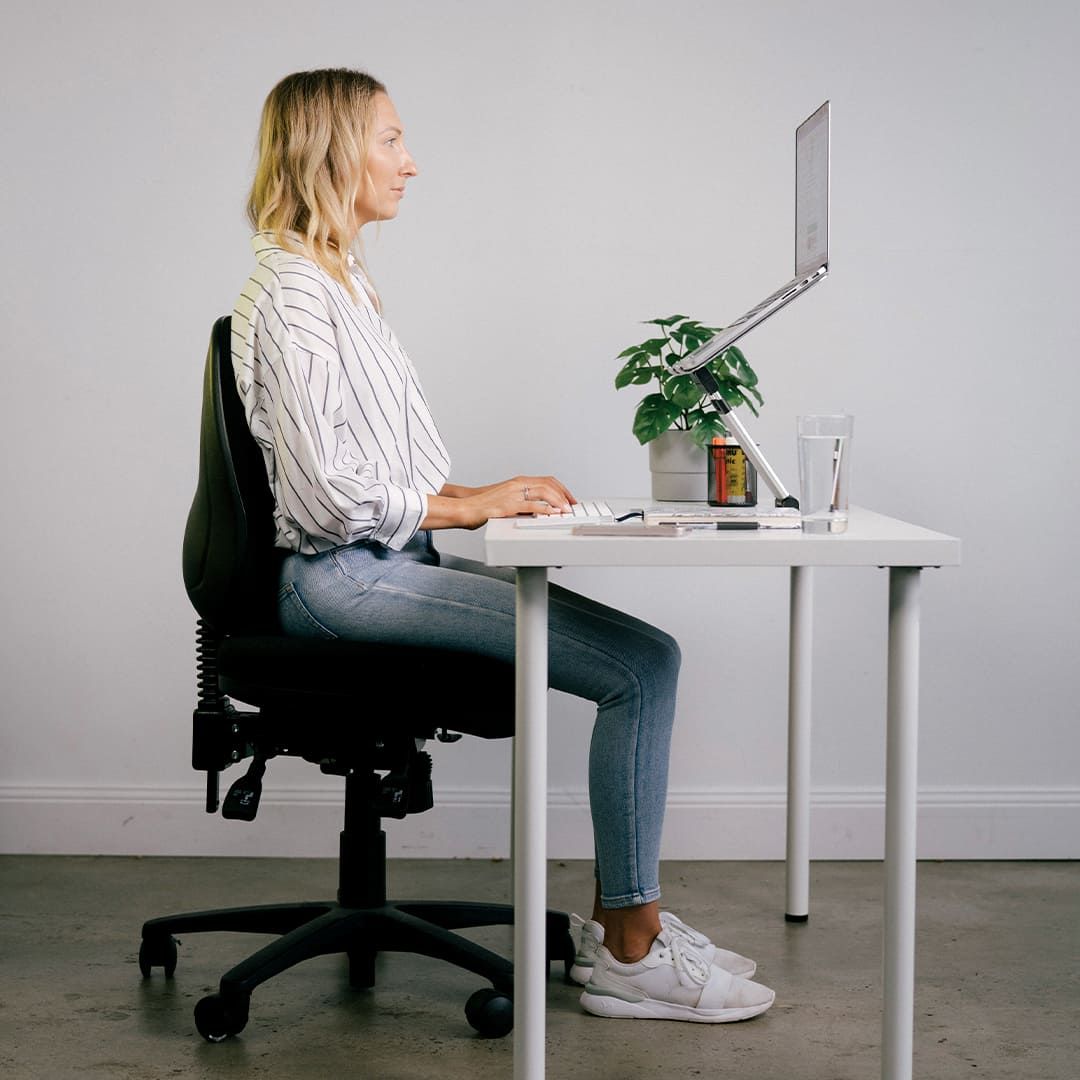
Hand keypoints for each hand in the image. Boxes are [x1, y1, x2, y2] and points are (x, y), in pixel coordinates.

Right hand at [458, 475, 575, 528]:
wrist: (466, 507)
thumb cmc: (484, 505)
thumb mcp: (507, 499)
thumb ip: (522, 501)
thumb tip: (538, 509)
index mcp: (518, 482)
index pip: (547, 480)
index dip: (562, 489)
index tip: (570, 498)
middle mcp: (517, 485)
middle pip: (548, 484)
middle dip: (564, 494)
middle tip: (572, 505)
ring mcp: (513, 494)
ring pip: (543, 492)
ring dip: (558, 501)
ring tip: (566, 510)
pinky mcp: (508, 505)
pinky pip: (531, 505)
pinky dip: (545, 509)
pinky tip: (552, 513)